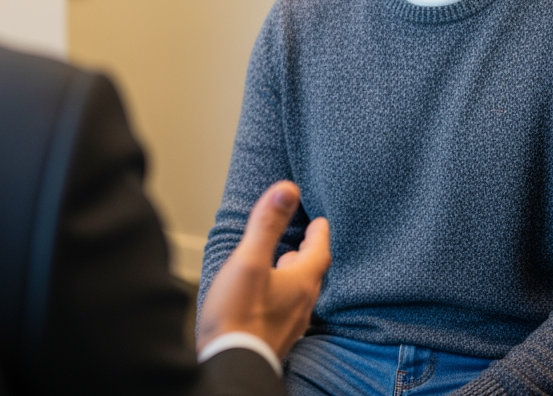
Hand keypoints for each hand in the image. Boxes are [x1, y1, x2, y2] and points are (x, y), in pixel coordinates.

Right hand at [196, 181, 329, 358]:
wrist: (231, 362)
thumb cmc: (237, 314)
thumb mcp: (250, 260)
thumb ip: (267, 225)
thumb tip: (287, 190)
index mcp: (300, 283)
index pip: (319, 252)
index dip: (319, 234)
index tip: (321, 222)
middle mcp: (301, 305)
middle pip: (311, 273)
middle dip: (307, 254)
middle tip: (303, 240)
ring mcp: (290, 324)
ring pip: (299, 293)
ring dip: (294, 275)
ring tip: (282, 264)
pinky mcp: (276, 337)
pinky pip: (286, 309)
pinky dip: (282, 294)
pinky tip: (267, 297)